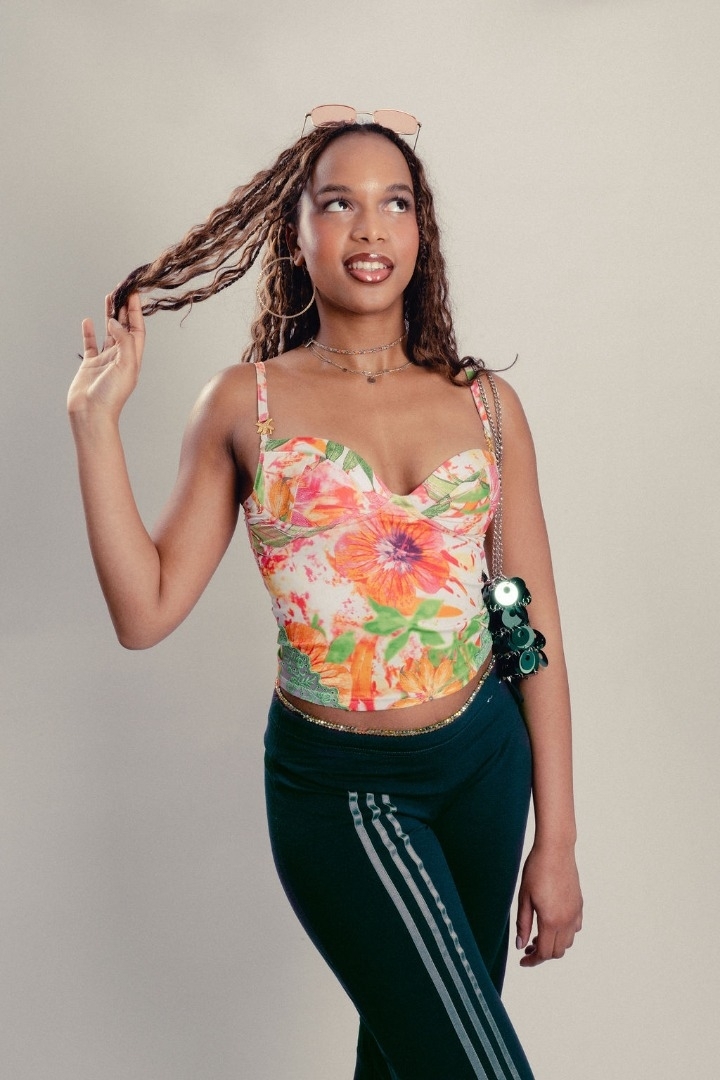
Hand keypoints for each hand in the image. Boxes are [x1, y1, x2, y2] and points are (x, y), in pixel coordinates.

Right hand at [68, 292, 145, 420]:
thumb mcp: (125, 366)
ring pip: (108, 332)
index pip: (137, 329)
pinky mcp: (90, 365)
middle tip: (123, 289)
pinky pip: (90, 344)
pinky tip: (89, 320)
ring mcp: (105, 360)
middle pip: (124, 327)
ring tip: (109, 297)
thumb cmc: (111, 396)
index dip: (136, 311)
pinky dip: (90, 332)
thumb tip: (115, 322)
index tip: (134, 293)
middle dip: (124, 308)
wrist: (91, 414)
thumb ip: (124, 341)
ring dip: (109, 314)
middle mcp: (120, 357)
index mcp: (133, 358)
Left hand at [516, 844, 582, 966]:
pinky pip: (575, 928)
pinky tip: (552, 923)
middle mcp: (567, 921)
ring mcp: (575, 913)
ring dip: (554, 944)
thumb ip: (523, 924)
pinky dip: (565, 933)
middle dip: (542, 954)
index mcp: (551, 921)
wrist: (556, 850)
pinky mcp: (579, 904)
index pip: (544, 952)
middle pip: (557, 951)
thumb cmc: (536, 870)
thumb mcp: (524, 898)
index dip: (532, 961)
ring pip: (568, 942)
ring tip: (537, 935)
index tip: (522, 961)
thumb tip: (520, 946)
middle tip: (527, 947)